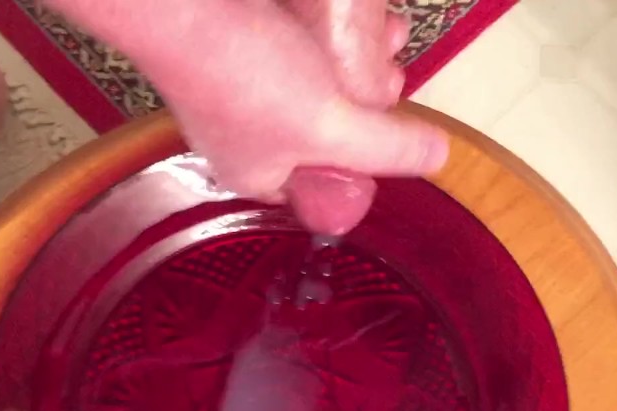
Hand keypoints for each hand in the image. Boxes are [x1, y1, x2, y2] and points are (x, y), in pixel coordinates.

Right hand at [138, 0, 445, 232]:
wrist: (178, 5)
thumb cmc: (242, 77)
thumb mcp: (331, 128)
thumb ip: (387, 148)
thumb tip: (438, 159)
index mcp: (255, 173)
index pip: (320, 185)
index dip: (361, 165)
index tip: (394, 135)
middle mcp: (242, 135)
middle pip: (322, 128)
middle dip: (367, 100)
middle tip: (394, 72)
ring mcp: (235, 84)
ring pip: (314, 79)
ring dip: (355, 56)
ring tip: (387, 33)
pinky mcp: (235, 39)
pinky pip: (295, 44)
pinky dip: (325, 30)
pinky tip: (351, 11)